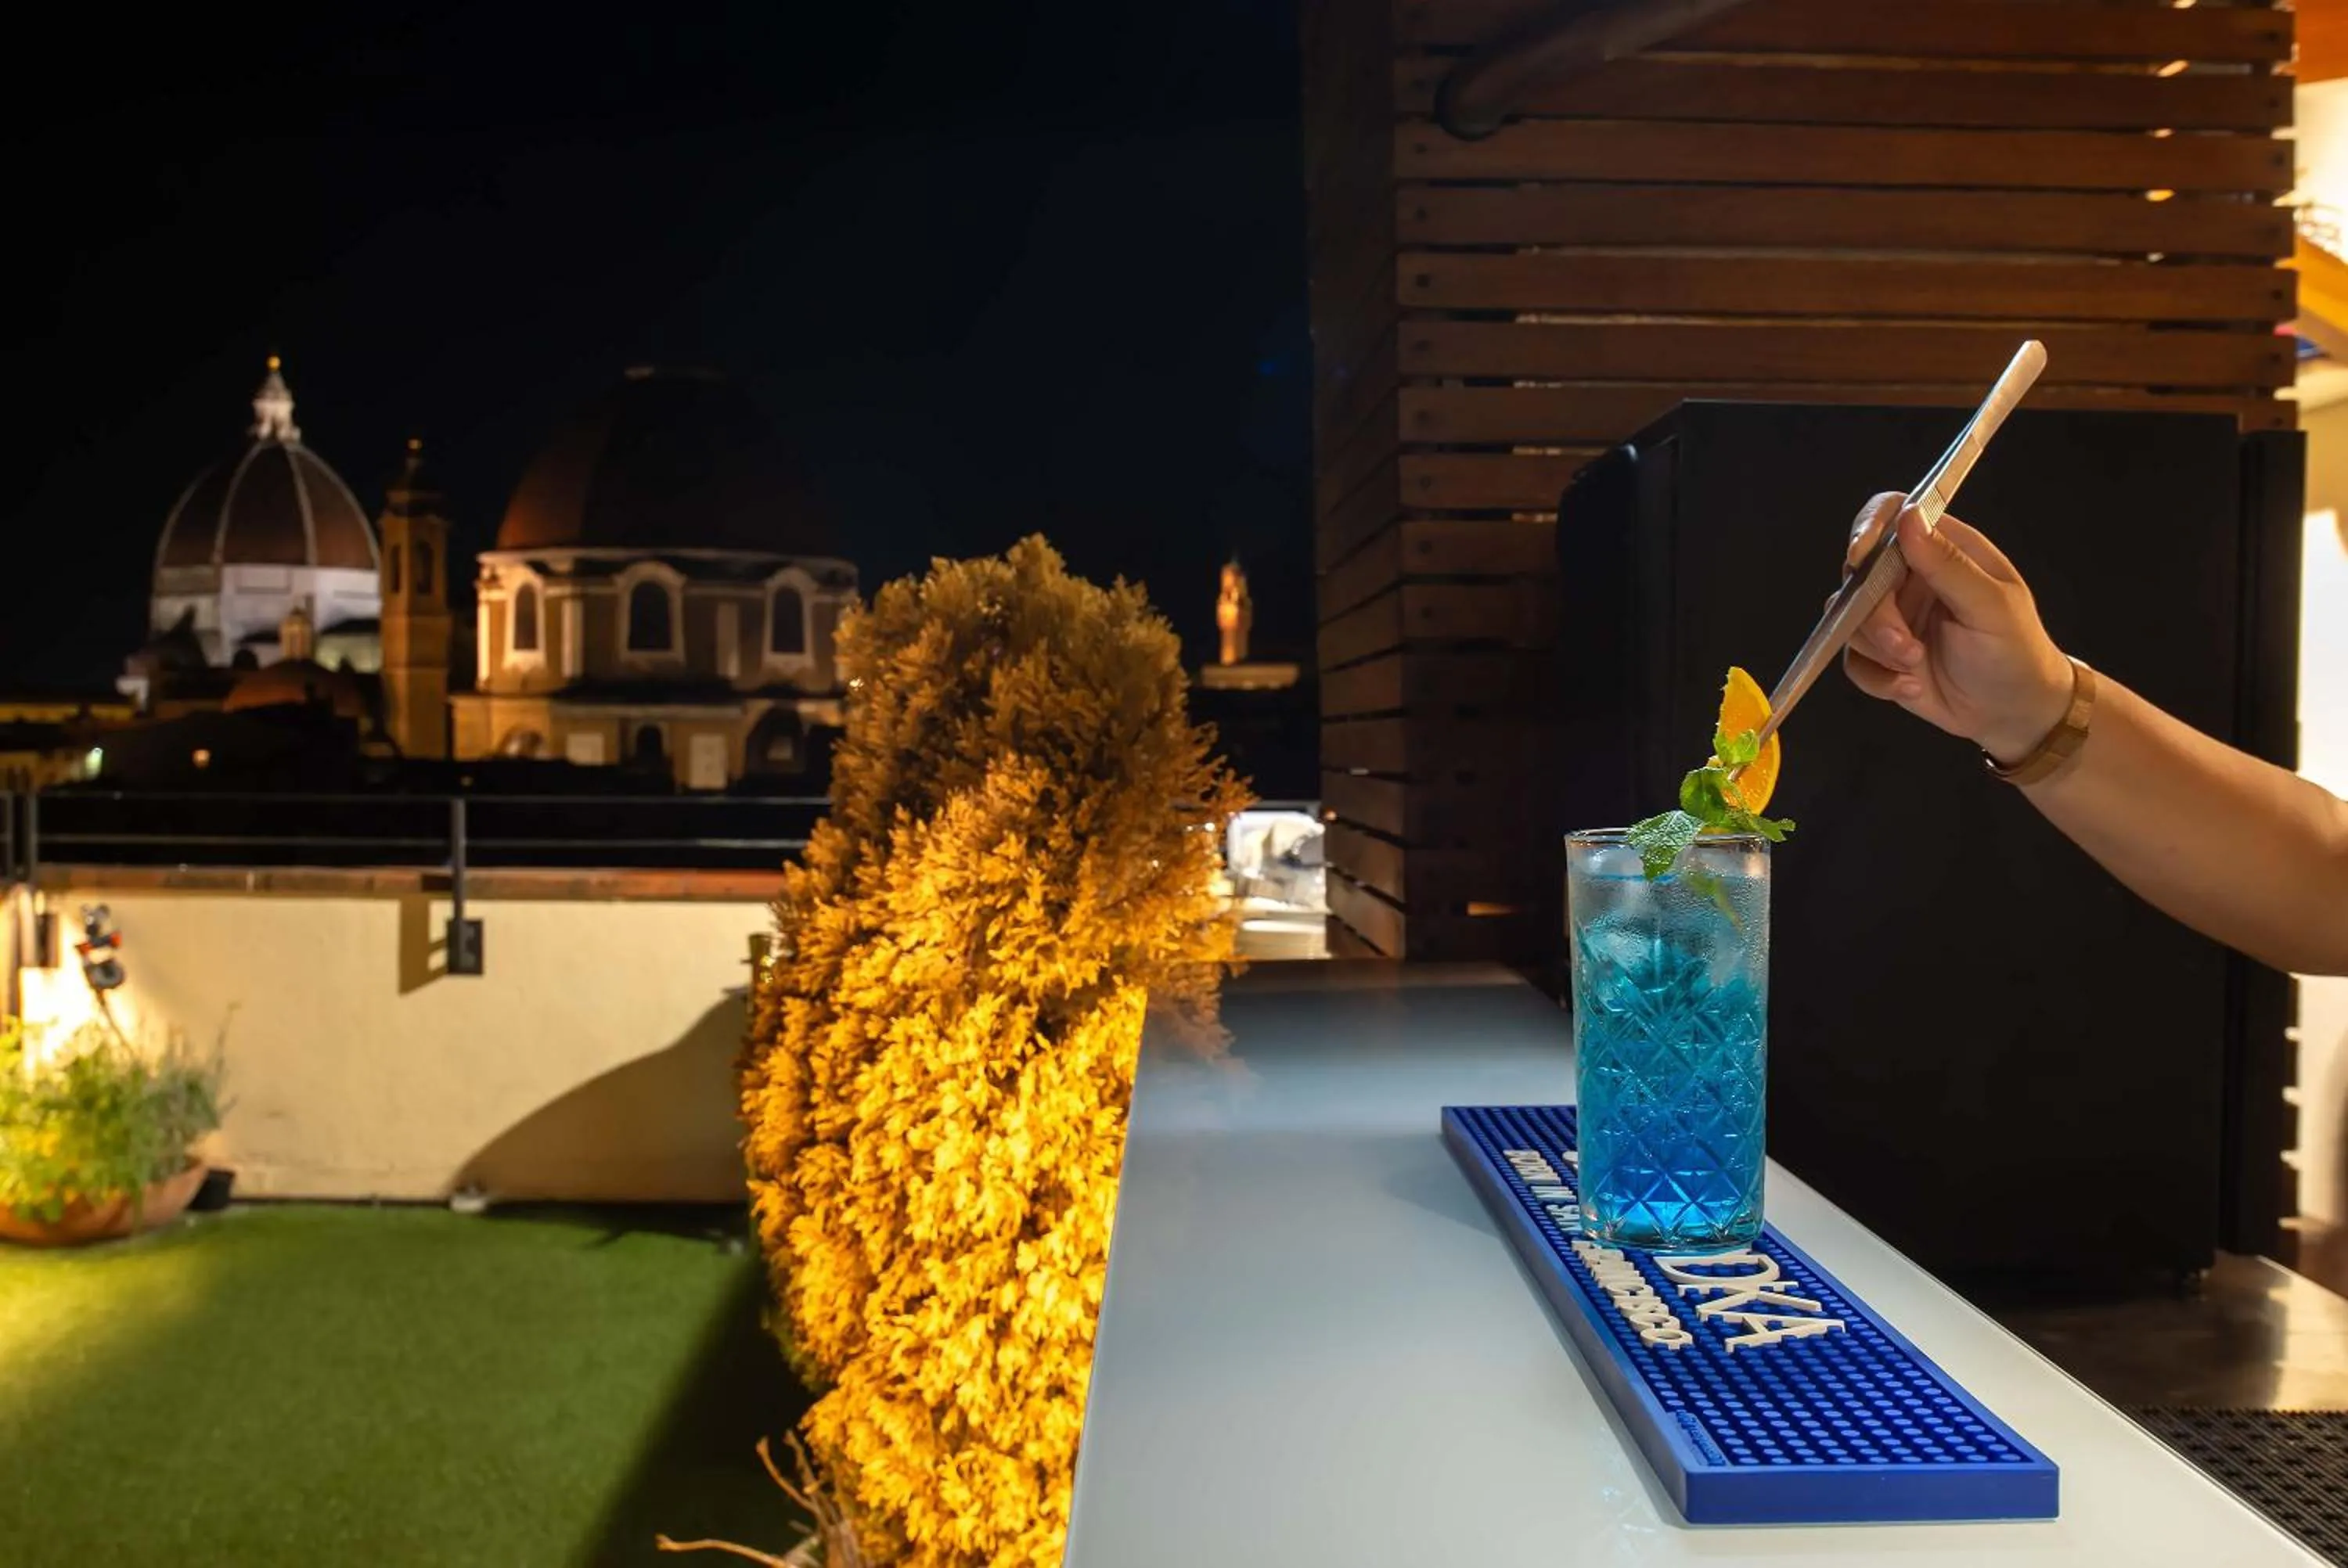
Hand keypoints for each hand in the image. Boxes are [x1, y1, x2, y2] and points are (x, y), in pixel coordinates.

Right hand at [1839, 493, 2075, 764]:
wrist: (2014, 713)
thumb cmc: (2016, 653)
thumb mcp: (1990, 606)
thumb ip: (1948, 563)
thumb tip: (1908, 517)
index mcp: (1944, 550)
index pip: (1893, 514)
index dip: (1868, 528)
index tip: (1859, 557)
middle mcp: (1912, 578)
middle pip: (1860, 573)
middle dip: (1876, 616)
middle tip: (1905, 646)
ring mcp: (1893, 616)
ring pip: (1850, 619)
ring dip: (1878, 650)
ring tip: (1914, 668)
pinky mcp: (1881, 655)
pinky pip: (1853, 659)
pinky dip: (1876, 678)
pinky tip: (1911, 687)